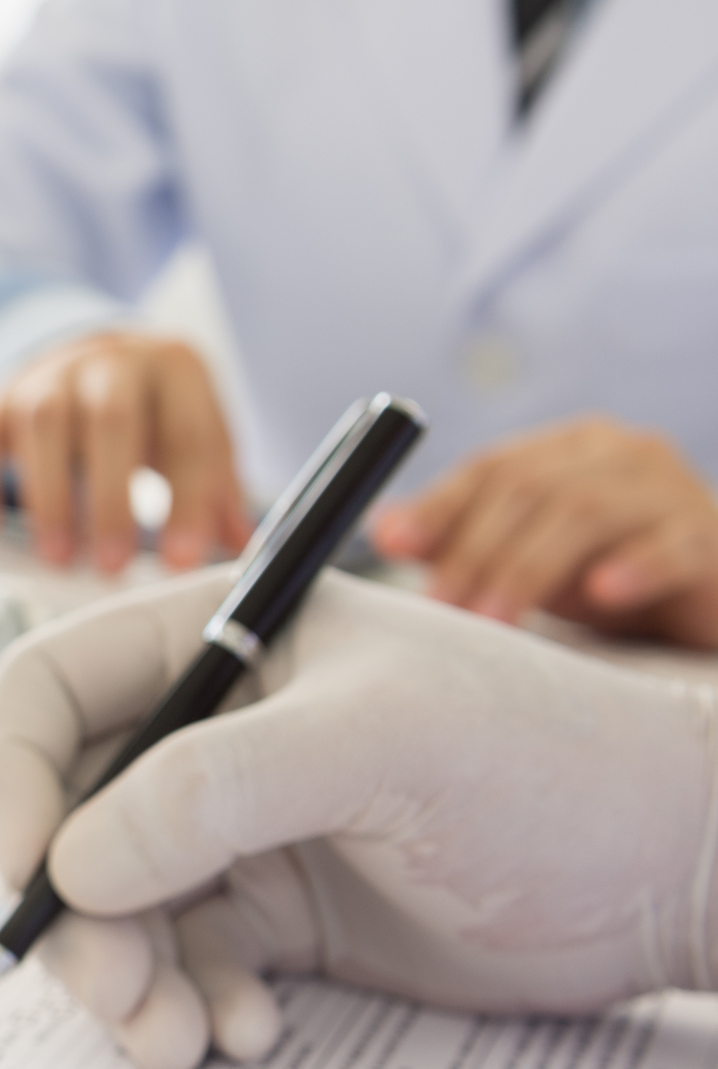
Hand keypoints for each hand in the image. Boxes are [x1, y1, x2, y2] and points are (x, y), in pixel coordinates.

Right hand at [0, 331, 247, 573]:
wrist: (93, 356)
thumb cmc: (156, 412)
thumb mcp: (198, 434)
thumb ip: (220, 489)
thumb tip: (245, 551)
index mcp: (174, 367)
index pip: (187, 433)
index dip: (188, 499)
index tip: (182, 562)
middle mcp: (109, 361)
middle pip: (110, 419)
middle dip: (111, 497)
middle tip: (113, 566)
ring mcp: (45, 375)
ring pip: (42, 423)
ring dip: (48, 496)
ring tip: (58, 559)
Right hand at [0, 569, 717, 1068]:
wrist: (671, 866)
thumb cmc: (544, 760)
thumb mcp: (374, 745)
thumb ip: (211, 790)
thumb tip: (70, 864)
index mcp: (218, 639)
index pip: (52, 689)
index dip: (13, 776)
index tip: (27, 872)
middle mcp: (211, 729)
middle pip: (68, 816)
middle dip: (74, 913)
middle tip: (115, 993)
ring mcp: (240, 825)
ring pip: (115, 905)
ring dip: (127, 981)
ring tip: (179, 1040)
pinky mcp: (279, 912)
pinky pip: (184, 963)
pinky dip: (192, 1006)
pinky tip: (249, 1031)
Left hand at [372, 415, 717, 647]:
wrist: (708, 600)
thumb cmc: (612, 572)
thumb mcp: (529, 555)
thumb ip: (461, 538)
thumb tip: (383, 527)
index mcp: (570, 448)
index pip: (492, 468)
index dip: (440, 507)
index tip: (394, 547)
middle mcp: (621, 454)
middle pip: (531, 489)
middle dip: (475, 551)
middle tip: (440, 606)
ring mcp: (672, 490)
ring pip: (587, 512)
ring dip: (528, 568)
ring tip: (493, 619)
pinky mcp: (712, 538)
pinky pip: (673, 546)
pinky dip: (634, 566)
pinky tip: (601, 594)